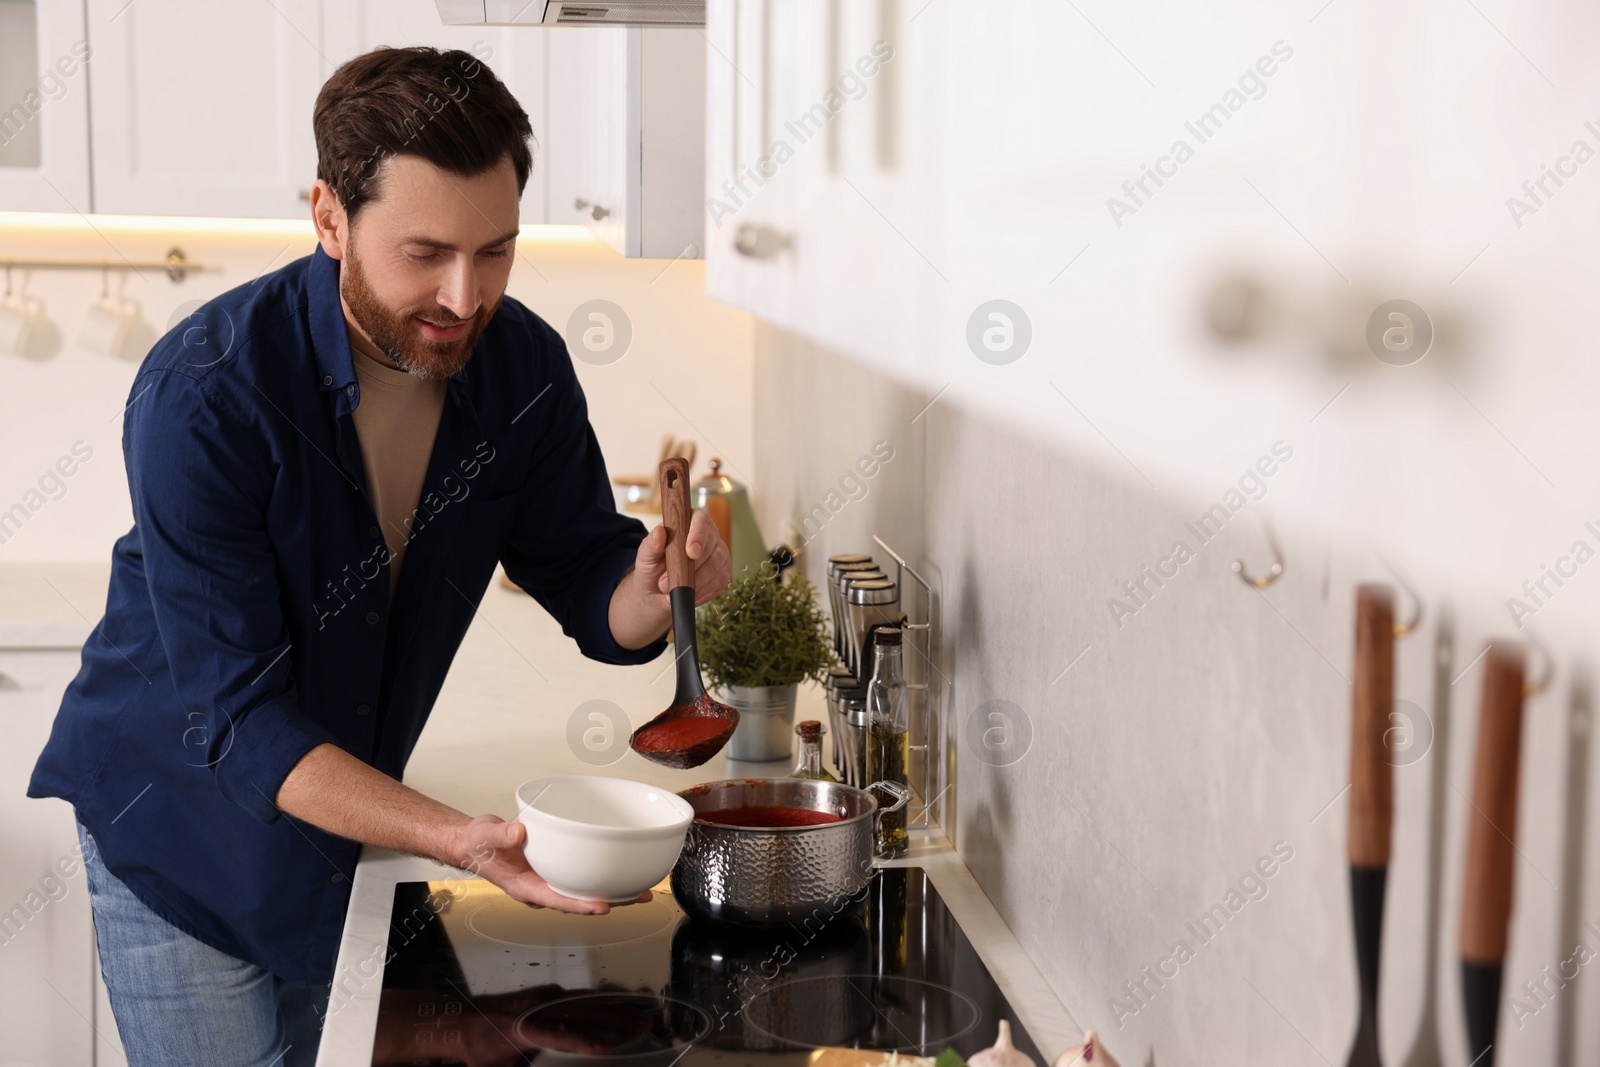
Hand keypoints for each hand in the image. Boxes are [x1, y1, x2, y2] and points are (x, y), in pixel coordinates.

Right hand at [448, 815, 650, 912]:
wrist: (474, 843)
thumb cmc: (479, 845)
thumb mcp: (486, 836)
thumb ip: (502, 834)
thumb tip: (519, 831)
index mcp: (526, 887)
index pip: (558, 900)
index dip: (580, 905)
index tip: (602, 906)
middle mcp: (542, 887)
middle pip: (580, 900)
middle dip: (611, 901)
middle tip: (641, 897)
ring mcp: (549, 879)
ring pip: (584, 890)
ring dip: (612, 891)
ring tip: (641, 888)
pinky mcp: (555, 868)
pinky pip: (580, 876)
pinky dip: (599, 875)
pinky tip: (618, 870)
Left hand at [632, 508, 731, 607]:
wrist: (657, 592)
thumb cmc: (652, 568)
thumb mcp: (646, 556)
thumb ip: (651, 544)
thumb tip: (660, 532)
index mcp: (690, 521)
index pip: (700, 521)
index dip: (698, 535)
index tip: (690, 552)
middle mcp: (709, 535)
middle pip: (711, 546)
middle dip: (690, 568)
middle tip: (665, 583)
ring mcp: (719, 554)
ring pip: (716, 566)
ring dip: (695, 582)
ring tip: (672, 590)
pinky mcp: (723, 574)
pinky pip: (718, 583)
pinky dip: (702, 592)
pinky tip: (689, 594)